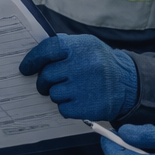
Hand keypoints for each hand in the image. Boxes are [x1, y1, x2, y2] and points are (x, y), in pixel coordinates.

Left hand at [19, 35, 137, 120]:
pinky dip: (66, 106)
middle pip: (47, 75)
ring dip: (57, 93)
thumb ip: (64, 45)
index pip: (48, 49)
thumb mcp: (87, 45)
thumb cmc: (101, 63)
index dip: (33, 59)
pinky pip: (62, 108)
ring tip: (71, 89)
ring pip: (53, 93)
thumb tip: (36, 53)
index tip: (25, 68)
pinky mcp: (87, 107)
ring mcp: (85, 87)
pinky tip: (77, 100)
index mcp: (82, 46)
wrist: (128, 84)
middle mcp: (84, 65)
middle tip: (48, 82)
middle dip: (44, 80)